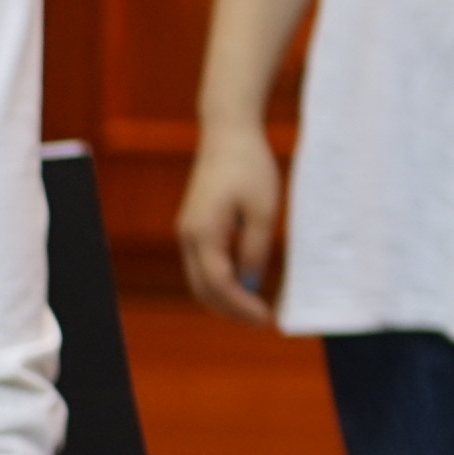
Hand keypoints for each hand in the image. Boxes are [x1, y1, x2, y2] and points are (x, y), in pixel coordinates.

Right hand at [174, 123, 284, 325]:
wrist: (228, 134)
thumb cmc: (250, 166)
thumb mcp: (262, 210)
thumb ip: (254, 249)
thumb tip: (251, 282)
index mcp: (203, 233)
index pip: (219, 285)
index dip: (242, 306)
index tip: (267, 318)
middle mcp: (187, 236)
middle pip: (203, 289)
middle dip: (230, 309)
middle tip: (261, 319)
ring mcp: (186, 231)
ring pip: (199, 279)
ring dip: (224, 297)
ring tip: (255, 307)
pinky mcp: (193, 225)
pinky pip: (202, 263)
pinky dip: (220, 280)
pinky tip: (245, 282)